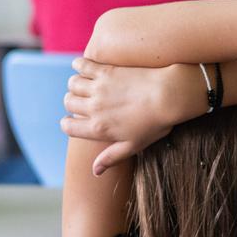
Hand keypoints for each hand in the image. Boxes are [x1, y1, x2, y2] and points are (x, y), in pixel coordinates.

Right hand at [61, 60, 205, 174]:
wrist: (168, 96)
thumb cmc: (154, 124)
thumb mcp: (133, 146)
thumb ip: (111, 158)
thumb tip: (94, 172)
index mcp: (99, 128)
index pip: (68, 127)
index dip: (68, 124)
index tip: (74, 121)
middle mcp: (94, 108)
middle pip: (68, 103)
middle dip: (72, 103)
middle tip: (82, 101)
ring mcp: (99, 88)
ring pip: (72, 84)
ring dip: (75, 85)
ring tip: (84, 85)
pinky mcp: (106, 70)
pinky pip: (82, 65)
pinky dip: (79, 64)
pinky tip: (82, 66)